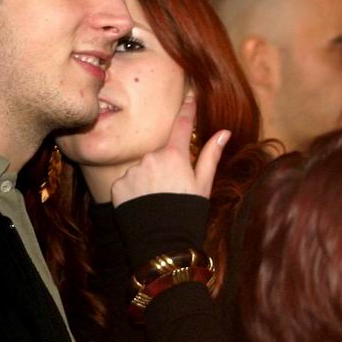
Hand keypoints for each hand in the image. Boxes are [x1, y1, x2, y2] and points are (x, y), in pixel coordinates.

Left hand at [111, 96, 230, 206]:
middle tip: (171, 189)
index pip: (181, 125)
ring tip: (156, 201)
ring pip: (142, 168)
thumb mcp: (203, 185)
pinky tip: (142, 205)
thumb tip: (224, 132)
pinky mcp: (118, 186)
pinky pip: (128, 182)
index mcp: (174, 156)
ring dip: (148, 178)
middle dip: (166, 165)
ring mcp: (132, 171)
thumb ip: (210, 156)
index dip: (187, 110)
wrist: (162, 244)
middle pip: (160, 154)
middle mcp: (150, 158)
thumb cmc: (187, 214)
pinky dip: (134, 190)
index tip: (189, 97)